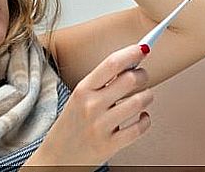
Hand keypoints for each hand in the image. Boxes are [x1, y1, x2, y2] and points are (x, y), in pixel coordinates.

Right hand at [28, 44, 152, 167]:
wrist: (57, 157)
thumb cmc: (71, 124)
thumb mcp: (79, 97)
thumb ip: (101, 82)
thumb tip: (129, 63)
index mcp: (82, 89)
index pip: (111, 64)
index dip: (131, 53)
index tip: (143, 48)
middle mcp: (91, 105)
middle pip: (129, 80)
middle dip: (142, 74)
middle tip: (142, 75)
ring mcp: (101, 126)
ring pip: (139, 102)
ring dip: (147, 96)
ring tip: (143, 97)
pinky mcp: (110, 145)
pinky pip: (140, 128)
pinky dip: (146, 120)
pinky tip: (141, 117)